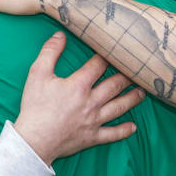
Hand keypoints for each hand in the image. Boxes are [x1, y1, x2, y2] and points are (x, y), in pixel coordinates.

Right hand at [11, 32, 142, 165]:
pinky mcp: (92, 137)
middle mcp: (91, 102)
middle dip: (126, 76)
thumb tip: (60, 35)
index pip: (98, 66)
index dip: (106, 56)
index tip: (114, 50)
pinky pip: (112, 134)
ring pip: (119, 108)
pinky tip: (133, 127)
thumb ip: (50, 52)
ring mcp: (94, 121)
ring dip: (132, 99)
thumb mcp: (37, 74)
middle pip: (114, 85)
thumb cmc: (35, 106)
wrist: (34, 140)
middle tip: (137, 69)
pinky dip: (124, 130)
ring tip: (142, 92)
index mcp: (79, 85)